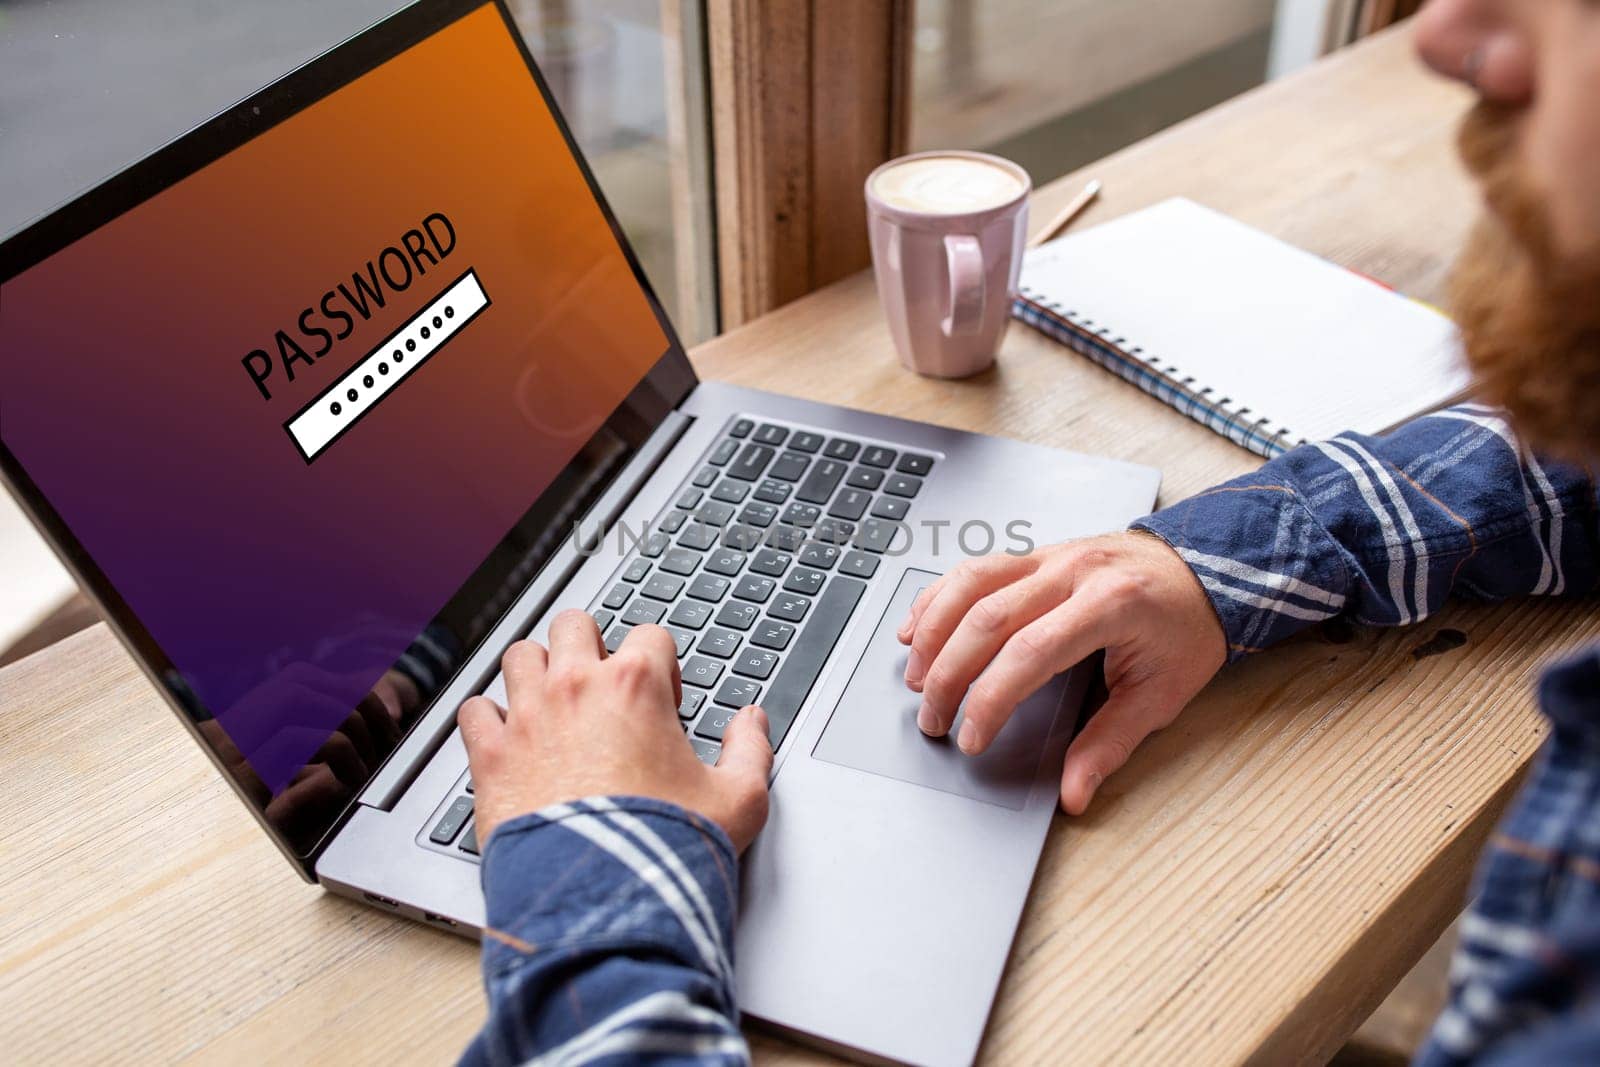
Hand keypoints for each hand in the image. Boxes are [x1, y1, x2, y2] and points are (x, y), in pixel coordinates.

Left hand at [458, 610, 773, 849]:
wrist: (602, 901)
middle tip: (602, 685)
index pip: (649, 635)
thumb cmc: (664, 850)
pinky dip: (488, 719)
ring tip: (553, 703)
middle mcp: (576, 689)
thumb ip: (751, 751)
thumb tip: (753, 722)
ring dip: (536, 671)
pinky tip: (507, 739)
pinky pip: (474, 711)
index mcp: (636, 686)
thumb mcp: (738, 800)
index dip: (662, 666)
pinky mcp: (490, 757)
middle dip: (590, 646)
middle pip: (573, 625)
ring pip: (519, 656)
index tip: (662, 702)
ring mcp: (527, 719)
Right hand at [898, 532, 1224, 813]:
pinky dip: (939, 597)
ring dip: (934, 632)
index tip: (972, 738)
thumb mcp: (1162, 695)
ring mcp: (1050, 555)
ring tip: (915, 677)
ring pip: (970, 583)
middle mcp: (1073, 571)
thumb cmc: (1187, 628)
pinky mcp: (1036, 553)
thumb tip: (1074, 793)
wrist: (1208, 570)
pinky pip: (975, 567)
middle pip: (987, 619)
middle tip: (933, 720)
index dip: (990, 700)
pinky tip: (919, 628)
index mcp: (1109, 605)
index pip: (1029, 653)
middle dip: (948, 675)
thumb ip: (1110, 744)